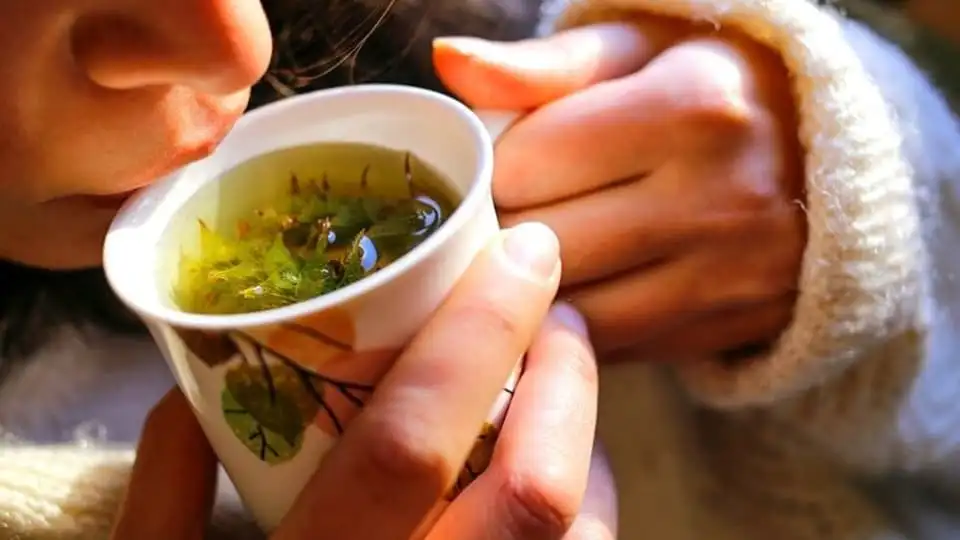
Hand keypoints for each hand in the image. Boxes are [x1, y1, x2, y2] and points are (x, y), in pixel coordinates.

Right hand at [111, 224, 616, 539]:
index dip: (480, 331)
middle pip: (539, 486)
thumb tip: (190, 385)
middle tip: (558, 309)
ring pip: (586, 538)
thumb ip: (164, 491)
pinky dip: (589, 509)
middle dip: (569, 374)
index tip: (523, 249)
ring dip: (589, 442)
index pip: (414, 437)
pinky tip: (562, 478)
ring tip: (562, 386)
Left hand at [434, 19, 806, 359]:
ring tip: (536, 252)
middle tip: (506, 212)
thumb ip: (544, 62)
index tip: (501, 164)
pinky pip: (611, 347)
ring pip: (568, 310)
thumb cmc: (714, 88)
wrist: (836, 160)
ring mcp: (728, 275)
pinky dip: (577, 324)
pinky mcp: (727, 328)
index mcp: (692, 106)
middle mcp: (718, 198)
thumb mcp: (640, 49)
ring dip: (532, 289)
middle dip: (502, 232)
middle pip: (540, 246)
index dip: (493, 168)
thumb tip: (449, 61)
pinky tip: (582, 286)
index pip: (525, 164)